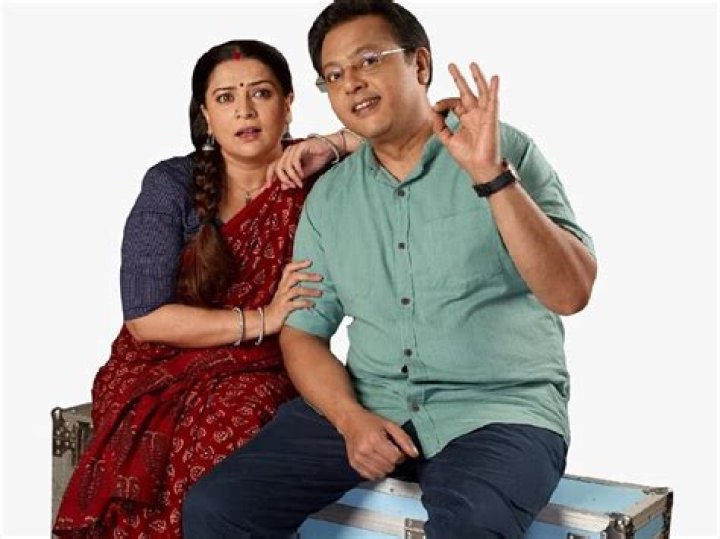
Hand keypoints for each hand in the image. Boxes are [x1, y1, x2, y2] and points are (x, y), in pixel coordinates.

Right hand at [264, 260, 322, 333]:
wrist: (265, 320)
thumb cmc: (279, 307)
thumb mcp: (285, 294)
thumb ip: (294, 287)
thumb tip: (310, 281)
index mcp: (283, 284)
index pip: (288, 269)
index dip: (298, 264)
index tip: (310, 261)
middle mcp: (282, 289)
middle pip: (293, 277)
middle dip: (307, 276)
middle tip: (320, 277)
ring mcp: (282, 299)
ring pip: (295, 291)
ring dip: (309, 291)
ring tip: (320, 293)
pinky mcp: (283, 309)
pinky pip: (295, 304)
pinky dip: (305, 303)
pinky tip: (312, 304)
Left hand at [265, 138, 336, 190]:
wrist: (330, 150)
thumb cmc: (318, 159)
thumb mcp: (304, 173)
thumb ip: (294, 179)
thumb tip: (283, 187)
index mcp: (286, 157)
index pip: (273, 166)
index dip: (269, 176)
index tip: (267, 187)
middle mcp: (288, 152)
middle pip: (277, 167)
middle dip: (283, 179)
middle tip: (292, 186)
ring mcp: (293, 149)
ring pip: (285, 165)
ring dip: (292, 177)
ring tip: (299, 183)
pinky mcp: (300, 147)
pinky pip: (294, 160)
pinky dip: (297, 170)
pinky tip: (302, 174)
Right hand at [337, 408, 418, 480]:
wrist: (350, 421)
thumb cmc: (371, 422)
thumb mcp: (390, 425)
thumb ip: (404, 440)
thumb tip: (415, 454)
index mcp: (375, 439)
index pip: (396, 458)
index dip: (401, 455)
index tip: (398, 450)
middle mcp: (365, 450)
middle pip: (389, 467)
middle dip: (394, 461)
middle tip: (390, 451)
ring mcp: (358, 458)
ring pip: (381, 473)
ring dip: (386, 467)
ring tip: (382, 456)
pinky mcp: (354, 464)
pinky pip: (371, 476)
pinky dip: (376, 472)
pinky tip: (376, 461)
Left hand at [432, 63, 503, 182]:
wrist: (479, 167)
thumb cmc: (467, 156)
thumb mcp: (448, 140)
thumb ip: (439, 126)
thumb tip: (432, 111)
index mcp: (465, 118)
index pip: (453, 103)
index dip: (443, 103)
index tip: (435, 108)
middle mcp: (475, 114)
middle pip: (467, 91)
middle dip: (459, 78)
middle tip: (451, 65)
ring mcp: (484, 114)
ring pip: (481, 91)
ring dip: (477, 77)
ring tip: (472, 64)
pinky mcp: (491, 118)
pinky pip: (493, 101)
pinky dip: (494, 89)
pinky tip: (495, 78)